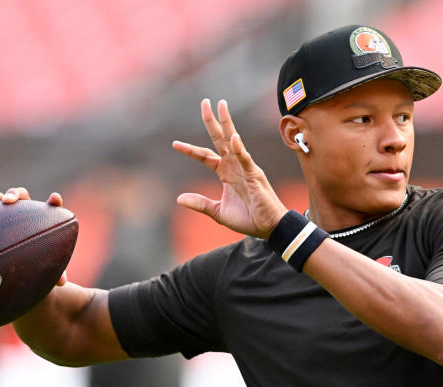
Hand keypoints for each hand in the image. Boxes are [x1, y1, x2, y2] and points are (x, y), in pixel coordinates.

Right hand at [0, 187, 67, 286]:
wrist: (7, 267)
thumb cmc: (28, 264)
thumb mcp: (41, 268)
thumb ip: (53, 272)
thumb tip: (62, 284)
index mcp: (35, 220)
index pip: (47, 208)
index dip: (52, 202)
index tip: (55, 200)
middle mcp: (17, 212)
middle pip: (16, 196)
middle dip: (12, 195)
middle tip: (9, 202)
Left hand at [172, 99, 286, 237]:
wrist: (268, 228)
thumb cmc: (248, 219)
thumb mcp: (218, 212)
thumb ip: (200, 203)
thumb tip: (179, 199)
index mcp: (225, 172)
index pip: (205, 156)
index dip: (190, 150)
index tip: (174, 144)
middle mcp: (234, 166)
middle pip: (219, 139)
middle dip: (212, 121)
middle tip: (205, 102)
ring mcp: (245, 168)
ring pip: (233, 141)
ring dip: (227, 123)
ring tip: (221, 106)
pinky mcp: (254, 175)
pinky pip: (245, 159)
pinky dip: (239, 148)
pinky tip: (233, 137)